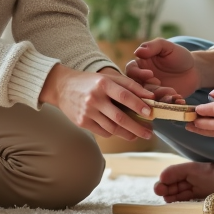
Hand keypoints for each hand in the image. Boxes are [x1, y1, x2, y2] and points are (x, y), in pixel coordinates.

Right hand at [39, 65, 155, 140]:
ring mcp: (87, 112)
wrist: (62, 87)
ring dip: (128, 134)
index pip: (124, 96)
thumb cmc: (90, 82)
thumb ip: (129, 85)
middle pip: (120, 117)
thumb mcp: (108, 78)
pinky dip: (114, 133)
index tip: (151, 113)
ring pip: (112, 128)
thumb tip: (149, 97)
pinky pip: (103, 132)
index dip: (139, 105)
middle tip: (149, 133)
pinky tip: (121, 132)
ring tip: (138, 135)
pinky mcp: (82, 122)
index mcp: (103, 83)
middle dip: (137, 127)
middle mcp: (94, 98)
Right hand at [124, 39, 200, 97]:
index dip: (138, 73)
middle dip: (147, 88)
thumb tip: (137, 51)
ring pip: (148, 97)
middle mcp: (142, 79)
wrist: (194, 71)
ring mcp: (151, 91)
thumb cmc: (179, 56)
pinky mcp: (160, 100)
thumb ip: (153, 46)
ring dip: (159, 96)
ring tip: (173, 92)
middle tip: (159, 84)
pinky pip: (161, 104)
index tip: (150, 74)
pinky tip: (179, 98)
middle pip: (136, 87)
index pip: (131, 70)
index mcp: (141, 64)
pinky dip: (169, 103)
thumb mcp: (167, 47)